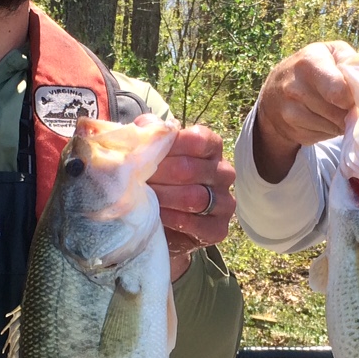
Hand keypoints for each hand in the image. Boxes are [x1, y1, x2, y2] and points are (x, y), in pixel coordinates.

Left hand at [150, 124, 235, 279]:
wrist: (158, 222)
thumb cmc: (157, 179)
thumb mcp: (151, 152)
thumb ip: (149, 134)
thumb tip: (144, 129)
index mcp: (211, 147)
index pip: (198, 140)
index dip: (168, 146)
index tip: (143, 154)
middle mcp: (224, 172)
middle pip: (191, 169)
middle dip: (158, 174)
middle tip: (133, 179)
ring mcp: (225, 201)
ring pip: (195, 197)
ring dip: (163, 198)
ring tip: (141, 198)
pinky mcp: (219, 229)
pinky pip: (199, 224)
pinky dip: (174, 220)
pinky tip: (157, 217)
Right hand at [251, 40, 356, 183]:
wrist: (274, 92)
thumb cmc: (313, 68)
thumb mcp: (330, 53)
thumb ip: (351, 60)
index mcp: (308, 63)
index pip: (338, 91)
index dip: (351, 97)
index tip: (351, 94)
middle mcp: (294, 87)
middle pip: (338, 113)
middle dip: (347, 111)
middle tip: (345, 103)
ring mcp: (289, 112)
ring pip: (332, 127)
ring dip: (339, 122)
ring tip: (334, 109)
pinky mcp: (290, 130)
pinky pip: (322, 137)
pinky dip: (328, 130)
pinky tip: (322, 119)